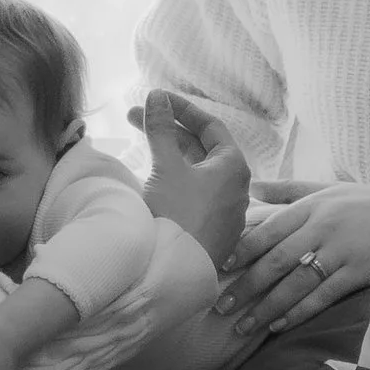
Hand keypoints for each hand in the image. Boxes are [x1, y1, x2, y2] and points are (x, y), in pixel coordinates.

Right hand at [131, 87, 250, 272]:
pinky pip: (195, 193)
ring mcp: (225, 210)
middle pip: (201, 148)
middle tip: (132, 117)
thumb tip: (156, 97)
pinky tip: (154, 176)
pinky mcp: (212, 228)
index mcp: (234, 166)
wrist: (177, 272)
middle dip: (167, 130)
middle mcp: (237, 186)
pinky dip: (175, 178)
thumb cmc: (178, 214)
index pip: (210, 125)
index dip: (180, 109)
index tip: (154, 99)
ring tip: (141, 143)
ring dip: (170, 154)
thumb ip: (160, 129)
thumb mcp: (166, 167)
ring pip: (197, 172)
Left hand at [217, 180, 369, 344]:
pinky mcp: (358, 272)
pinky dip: (299, 312)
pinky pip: (322, 296)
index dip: (242, 250)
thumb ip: (290, 190)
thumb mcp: (330, 189)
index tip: (220, 267)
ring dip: (266, 307)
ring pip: (295, 283)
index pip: (269, 229)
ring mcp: (341, 251)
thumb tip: (253, 187)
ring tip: (243, 326)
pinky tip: (279, 326)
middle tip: (220, 306)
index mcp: (312, 206)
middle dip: (245, 286)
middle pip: (275, 260)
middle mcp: (323, 226)